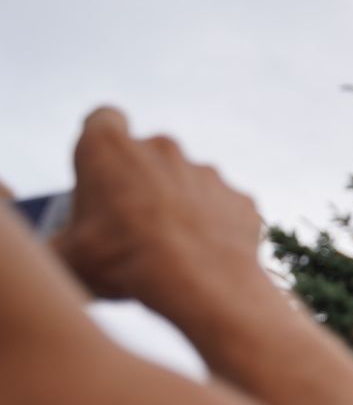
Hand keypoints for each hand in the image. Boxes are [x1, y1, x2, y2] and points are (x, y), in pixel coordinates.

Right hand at [50, 107, 264, 308]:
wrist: (199, 284)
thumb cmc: (123, 261)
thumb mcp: (70, 257)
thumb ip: (63, 243)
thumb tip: (60, 253)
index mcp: (108, 148)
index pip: (103, 120)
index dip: (102, 144)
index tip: (102, 169)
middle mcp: (161, 148)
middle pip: (148, 156)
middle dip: (142, 183)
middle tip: (134, 226)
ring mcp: (206, 172)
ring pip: (188, 183)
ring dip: (180, 206)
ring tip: (173, 248)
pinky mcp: (239, 198)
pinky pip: (223, 209)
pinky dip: (215, 227)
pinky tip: (206, 257)